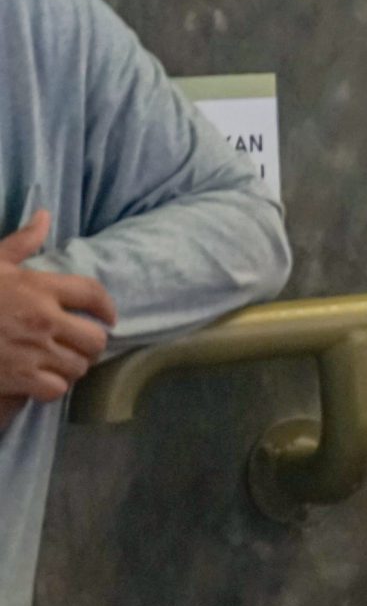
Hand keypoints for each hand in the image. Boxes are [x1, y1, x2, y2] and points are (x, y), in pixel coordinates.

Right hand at [0, 212, 115, 405]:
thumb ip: (22, 242)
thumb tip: (44, 215)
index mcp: (39, 287)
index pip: (93, 294)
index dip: (106, 308)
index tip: (107, 318)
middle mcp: (44, 320)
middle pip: (96, 339)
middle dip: (90, 344)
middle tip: (78, 345)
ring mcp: (33, 352)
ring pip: (79, 366)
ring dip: (72, 366)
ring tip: (60, 362)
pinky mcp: (19, 379)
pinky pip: (57, 389)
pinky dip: (53, 387)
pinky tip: (42, 380)